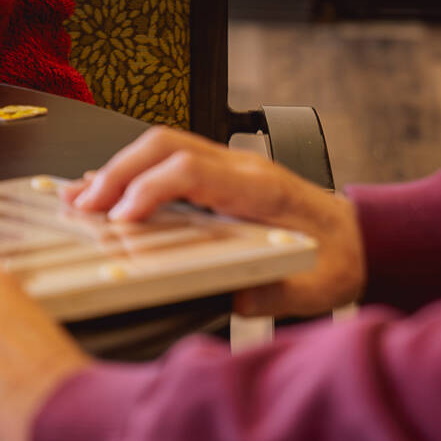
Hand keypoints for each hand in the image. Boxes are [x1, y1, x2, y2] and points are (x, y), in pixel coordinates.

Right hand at [70, 126, 365, 316]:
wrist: (361, 238)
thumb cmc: (337, 257)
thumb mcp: (315, 286)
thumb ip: (273, 292)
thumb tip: (231, 296)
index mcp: (261, 188)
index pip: (190, 168)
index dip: (149, 189)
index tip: (122, 218)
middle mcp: (240, 167)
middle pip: (165, 145)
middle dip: (118, 171)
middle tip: (86, 206)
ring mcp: (227, 165)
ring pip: (160, 145)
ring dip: (116, 168)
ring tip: (79, 197)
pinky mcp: (217, 175)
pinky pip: (166, 159)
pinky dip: (130, 172)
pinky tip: (103, 189)